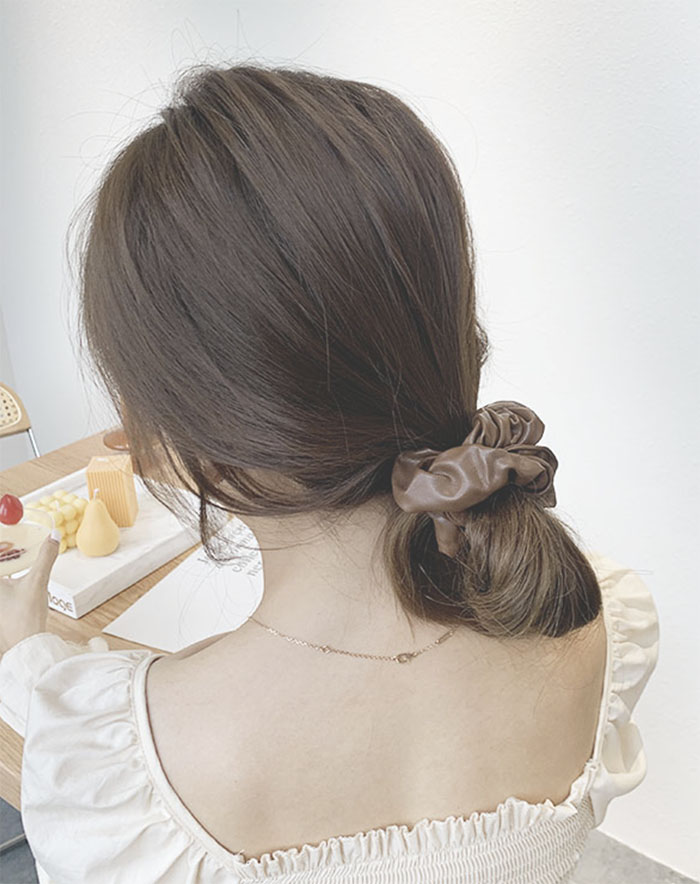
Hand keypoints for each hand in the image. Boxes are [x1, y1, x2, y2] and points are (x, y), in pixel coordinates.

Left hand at [0, 530, 59, 654]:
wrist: (26, 645)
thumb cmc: (25, 617)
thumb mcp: (37, 582)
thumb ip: (45, 557)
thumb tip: (52, 537)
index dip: (1, 541)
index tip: (5, 529)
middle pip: (0, 563)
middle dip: (3, 552)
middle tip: (9, 538)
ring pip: (2, 574)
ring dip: (6, 563)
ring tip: (12, 551)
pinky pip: (3, 584)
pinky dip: (7, 574)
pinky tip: (15, 572)